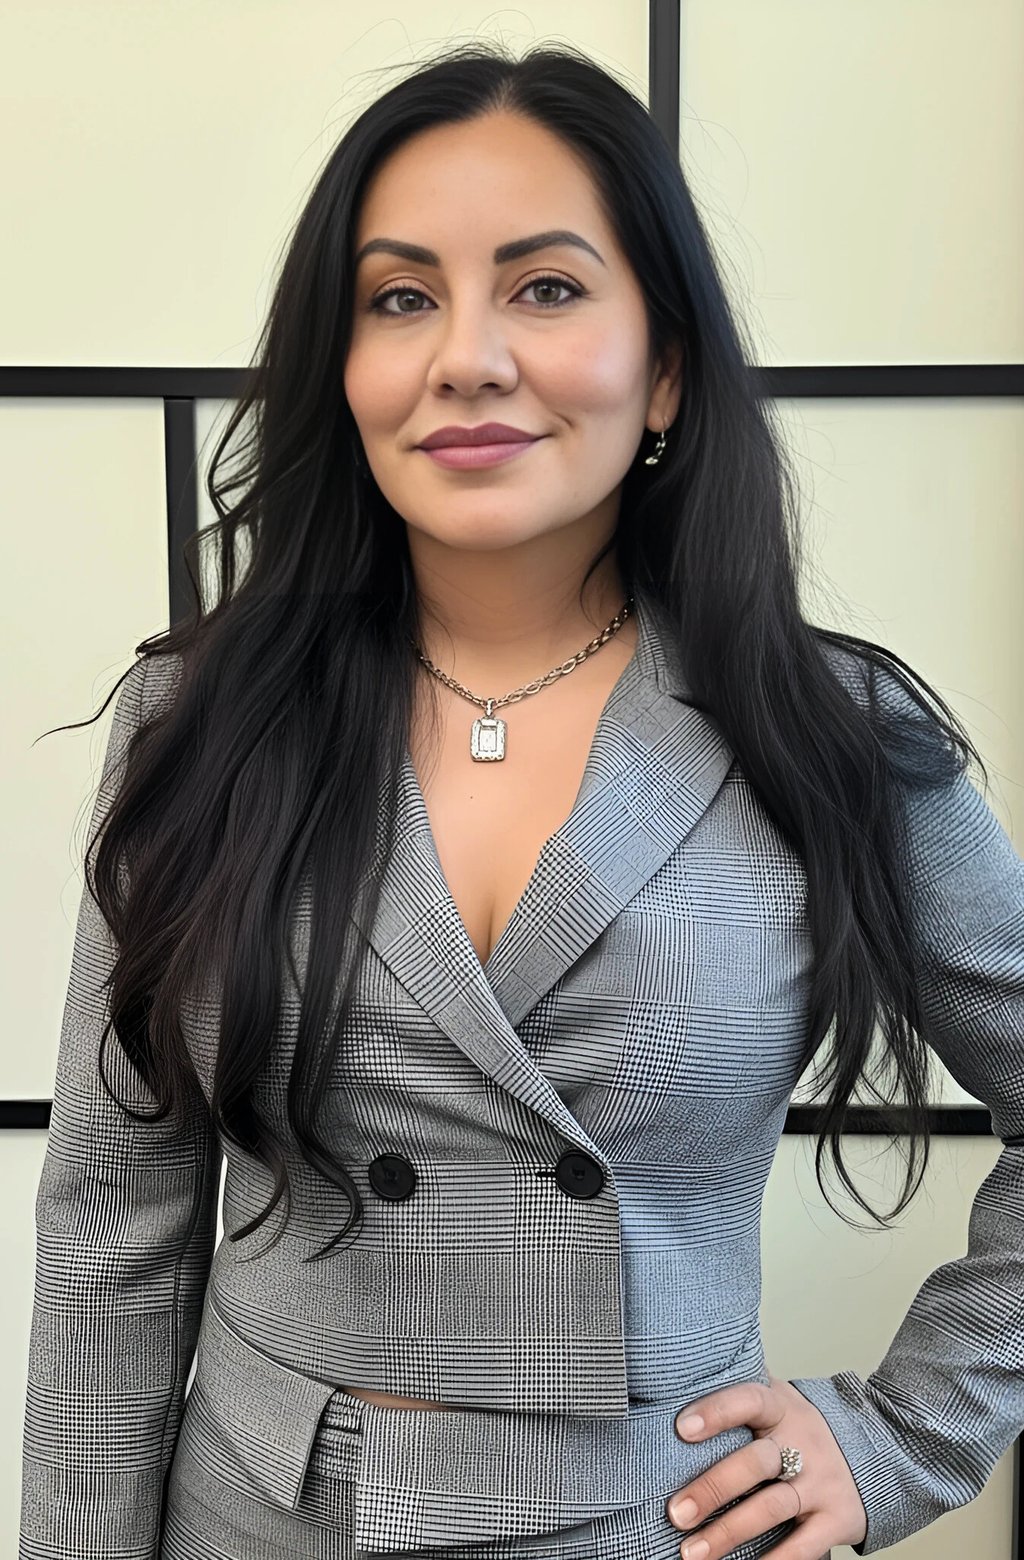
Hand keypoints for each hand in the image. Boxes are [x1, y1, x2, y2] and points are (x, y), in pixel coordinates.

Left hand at [665, 1373, 868, 1558]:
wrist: (875, 1453)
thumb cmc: (801, 1429)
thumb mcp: (777, 1401)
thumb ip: (738, 1394)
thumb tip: (680, 1381)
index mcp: (781, 1408)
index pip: (749, 1400)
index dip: (717, 1411)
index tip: (682, 1428)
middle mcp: (803, 1442)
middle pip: (755, 1462)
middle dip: (713, 1488)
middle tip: (676, 1513)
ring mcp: (821, 1483)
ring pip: (772, 1507)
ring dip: (729, 1532)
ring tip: (692, 1553)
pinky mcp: (837, 1520)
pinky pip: (803, 1546)